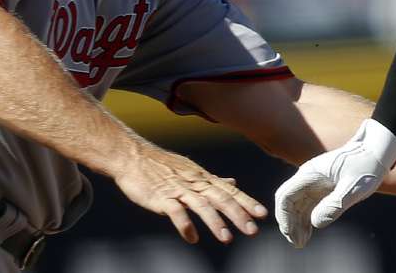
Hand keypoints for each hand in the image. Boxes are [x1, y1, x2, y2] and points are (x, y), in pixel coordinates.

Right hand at [112, 141, 267, 243]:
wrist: (133, 156)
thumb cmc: (162, 165)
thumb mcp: (191, 170)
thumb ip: (212, 180)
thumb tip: (233, 181)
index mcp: (204, 178)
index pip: (230, 190)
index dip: (247, 202)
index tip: (263, 214)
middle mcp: (195, 183)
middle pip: (221, 199)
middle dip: (238, 215)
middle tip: (252, 230)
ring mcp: (178, 189)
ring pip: (201, 205)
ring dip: (215, 222)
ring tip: (227, 238)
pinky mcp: (161, 197)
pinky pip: (175, 211)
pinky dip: (184, 225)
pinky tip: (192, 238)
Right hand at [274, 119, 395, 248]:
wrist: (376, 152)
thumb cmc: (366, 166)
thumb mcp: (354, 187)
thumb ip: (335, 204)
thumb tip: (315, 223)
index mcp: (310, 173)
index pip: (286, 196)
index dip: (284, 216)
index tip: (290, 234)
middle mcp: (308, 177)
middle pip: (288, 202)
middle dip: (289, 223)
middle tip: (298, 244)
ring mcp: (314, 183)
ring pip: (297, 206)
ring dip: (296, 224)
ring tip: (302, 243)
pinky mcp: (322, 188)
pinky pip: (307, 205)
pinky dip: (305, 220)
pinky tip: (308, 233)